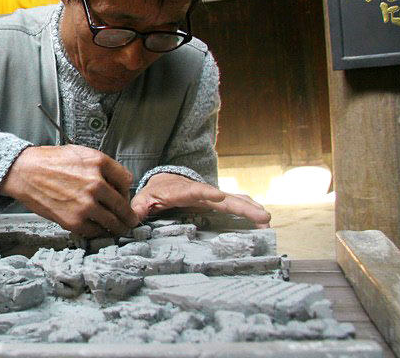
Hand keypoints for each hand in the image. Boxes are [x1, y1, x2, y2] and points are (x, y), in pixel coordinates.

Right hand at [0, 145, 138, 236]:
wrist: (25, 172)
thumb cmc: (50, 161)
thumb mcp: (81, 153)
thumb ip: (102, 167)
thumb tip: (116, 184)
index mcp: (99, 163)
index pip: (127, 181)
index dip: (125, 190)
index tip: (123, 195)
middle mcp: (96, 183)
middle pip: (124, 205)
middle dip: (129, 215)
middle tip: (131, 220)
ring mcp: (86, 203)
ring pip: (114, 222)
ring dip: (118, 227)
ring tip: (120, 228)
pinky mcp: (74, 220)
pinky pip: (96, 231)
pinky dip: (99, 231)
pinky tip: (98, 228)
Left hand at [130, 173, 270, 227]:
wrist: (163, 182)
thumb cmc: (153, 193)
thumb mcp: (143, 199)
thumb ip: (139, 208)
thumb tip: (133, 218)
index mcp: (181, 191)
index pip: (195, 191)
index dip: (206, 193)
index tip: (219, 196)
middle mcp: (200, 192)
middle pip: (223, 198)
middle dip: (241, 207)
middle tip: (261, 215)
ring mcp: (210, 196)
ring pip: (233, 200)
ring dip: (249, 208)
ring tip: (266, 218)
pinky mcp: (216, 201)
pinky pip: (234, 203)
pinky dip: (248, 208)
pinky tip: (261, 217)